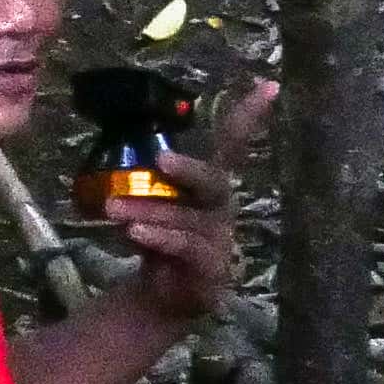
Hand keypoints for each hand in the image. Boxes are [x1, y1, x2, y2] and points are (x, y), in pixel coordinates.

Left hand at [105, 77, 277, 326]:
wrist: (162, 297)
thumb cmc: (159, 240)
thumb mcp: (151, 205)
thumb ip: (142, 184)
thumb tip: (114, 163)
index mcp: (209, 185)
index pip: (234, 145)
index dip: (250, 117)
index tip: (270, 85)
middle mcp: (220, 207)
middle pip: (214, 181)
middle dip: (189, 169)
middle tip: (161, 160)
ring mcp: (219, 238)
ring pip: (188, 218)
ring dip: (148, 212)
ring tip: (113, 210)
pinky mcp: (211, 268)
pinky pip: (186, 247)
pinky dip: (159, 239)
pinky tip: (135, 234)